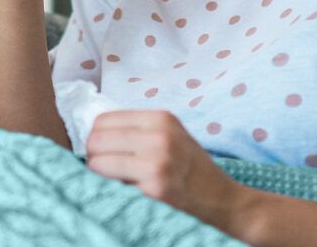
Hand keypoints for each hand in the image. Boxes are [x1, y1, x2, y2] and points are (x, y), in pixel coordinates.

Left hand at [85, 110, 253, 229]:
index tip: (103, 150)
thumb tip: (93, 132)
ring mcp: (156, 161)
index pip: (103, 120)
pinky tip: (129, 191)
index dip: (97, 137)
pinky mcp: (154, 188)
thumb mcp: (170, 135)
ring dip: (99, 173)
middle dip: (94, 155)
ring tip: (116, 179)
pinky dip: (111, 188)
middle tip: (104, 168)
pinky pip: (110, 183)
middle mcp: (159, 135)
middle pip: (96, 139)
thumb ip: (138, 130)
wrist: (223, 200)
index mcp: (161, 118)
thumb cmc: (191, 168)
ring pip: (97, 161)